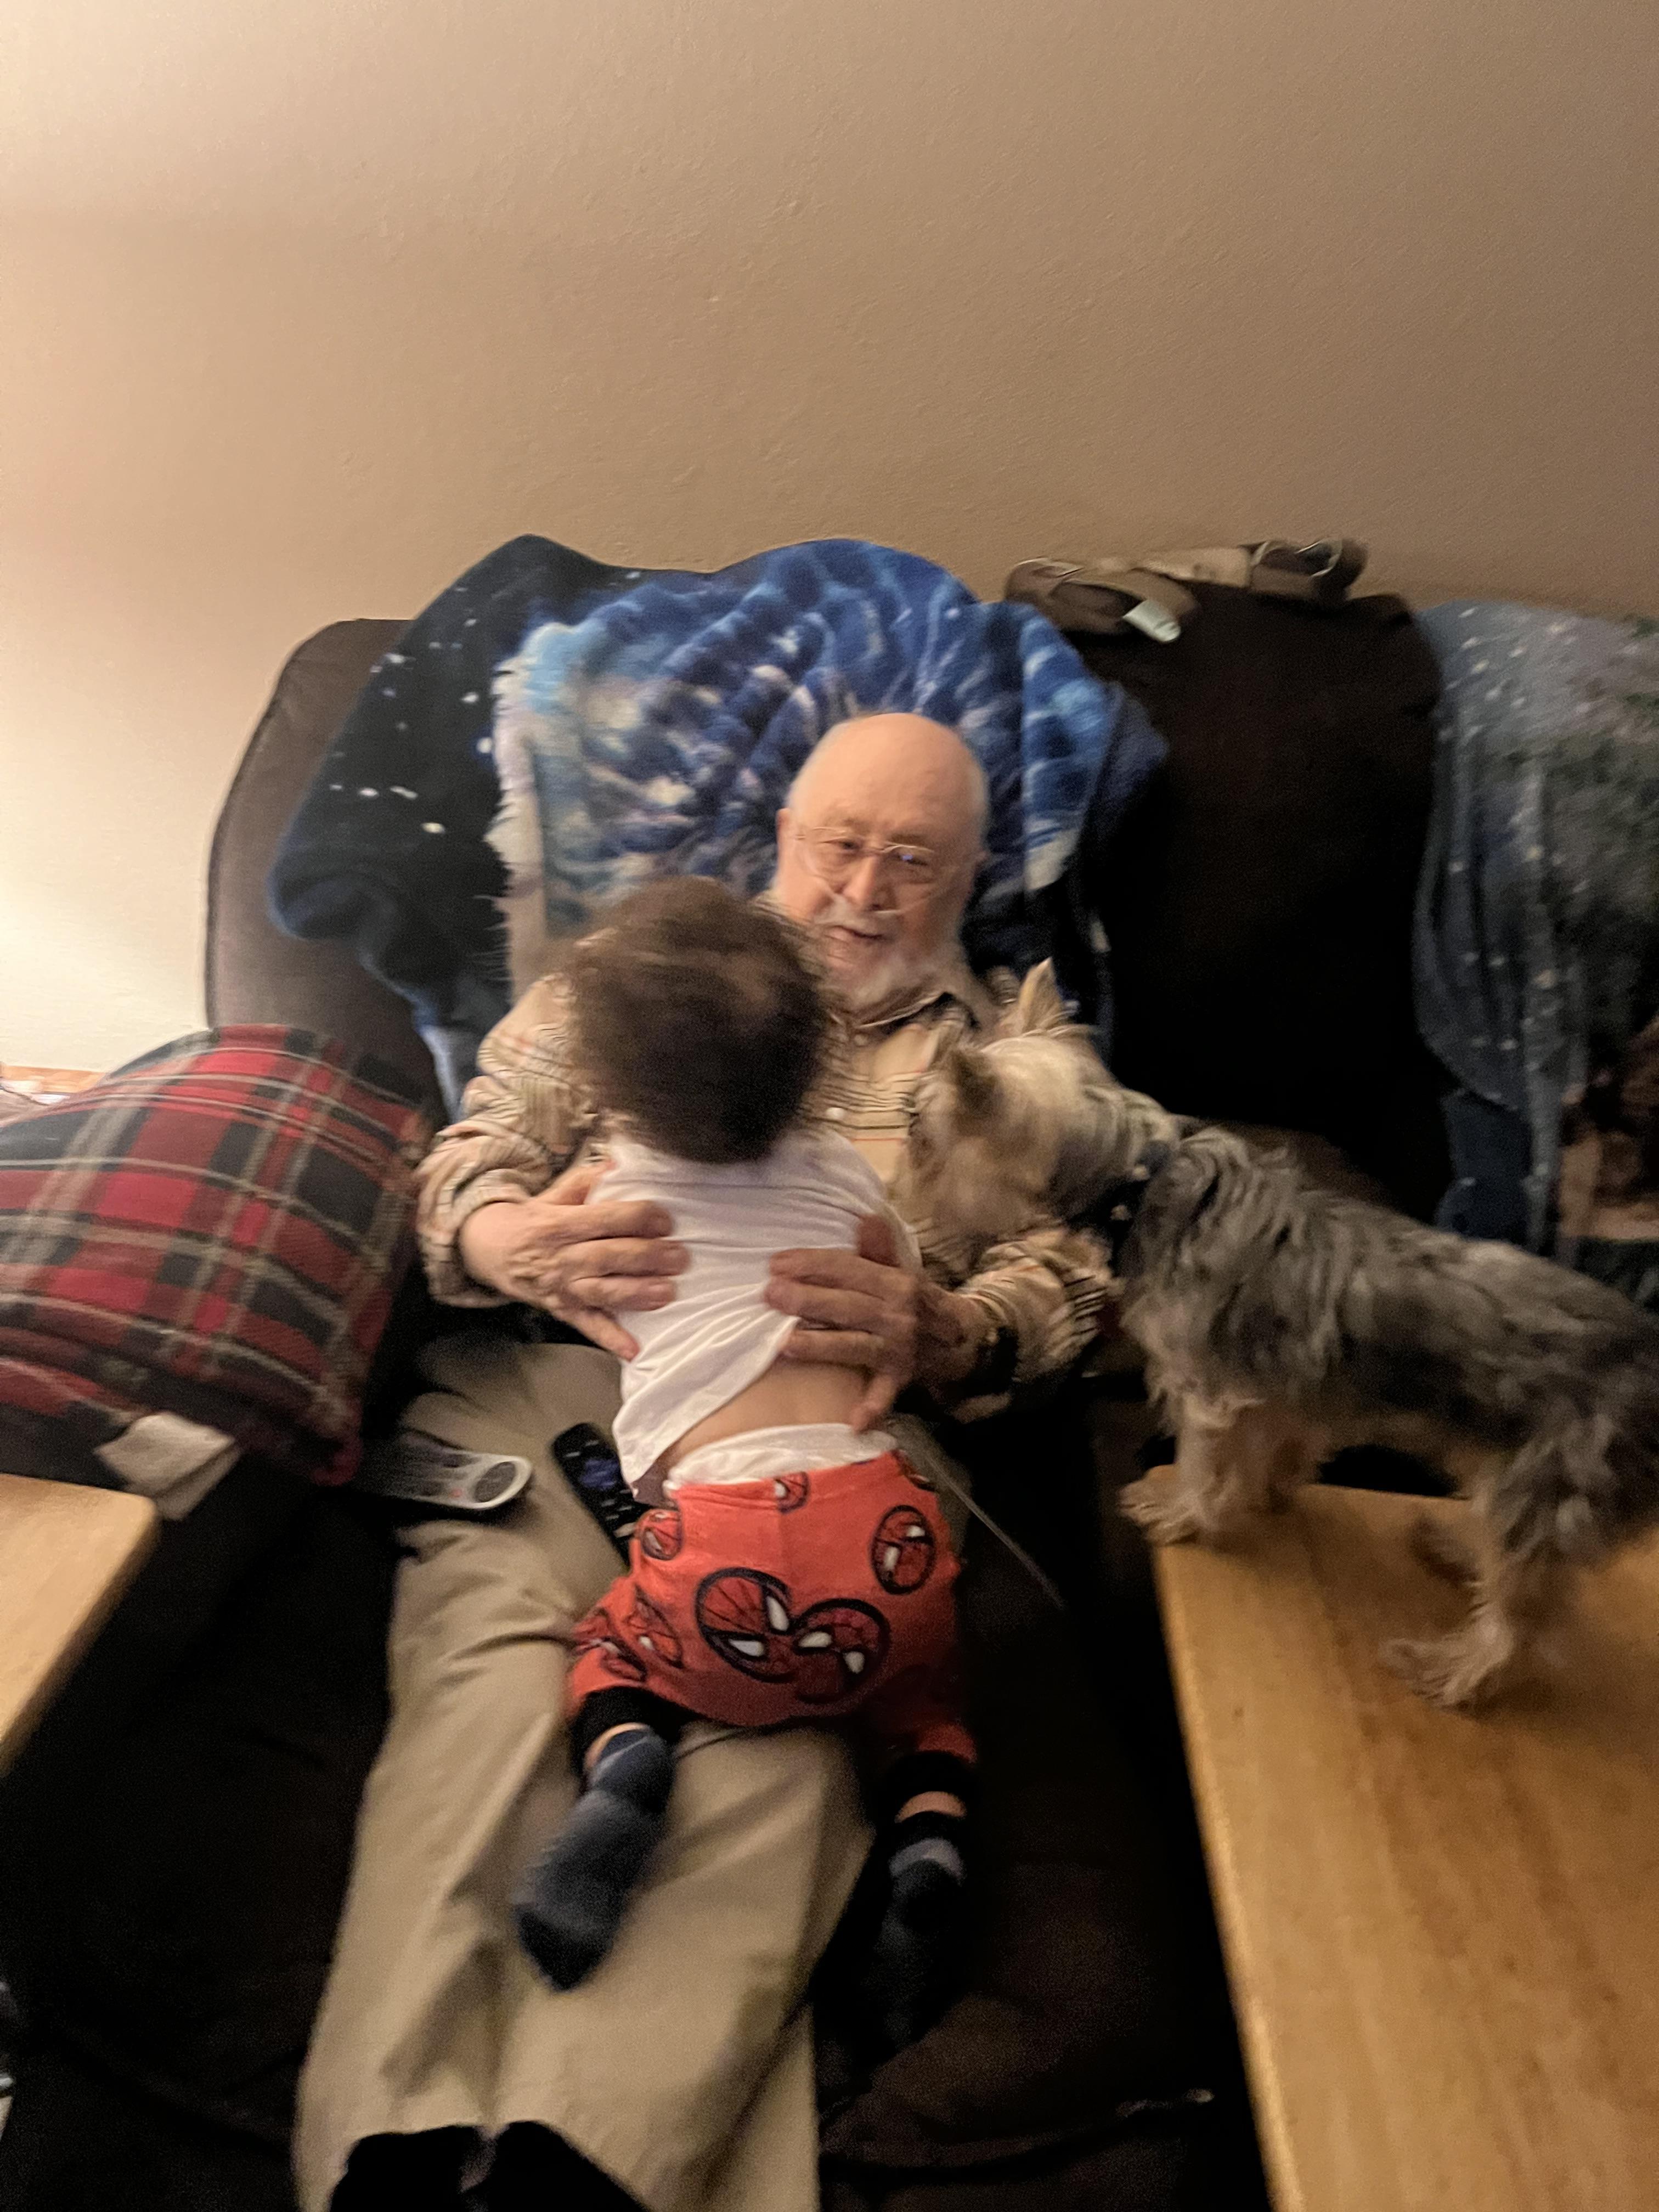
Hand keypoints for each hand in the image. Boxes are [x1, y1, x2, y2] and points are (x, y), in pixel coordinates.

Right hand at [455, 1160, 686, 1358]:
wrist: (491, 1250)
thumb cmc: (534, 1219)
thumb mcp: (555, 1193)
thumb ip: (588, 1180)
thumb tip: (621, 1162)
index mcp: (561, 1223)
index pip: (606, 1218)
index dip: (639, 1218)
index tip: (666, 1221)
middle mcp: (561, 1257)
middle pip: (609, 1256)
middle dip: (647, 1257)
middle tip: (680, 1257)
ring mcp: (562, 1287)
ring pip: (602, 1291)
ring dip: (636, 1293)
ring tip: (667, 1293)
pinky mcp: (562, 1310)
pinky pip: (588, 1326)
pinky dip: (609, 1339)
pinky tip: (633, 1350)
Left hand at [766, 1215, 987, 1426]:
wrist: (957, 1336)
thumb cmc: (912, 1298)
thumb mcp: (900, 1268)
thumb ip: (879, 1247)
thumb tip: (866, 1218)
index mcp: (895, 1282)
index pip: (848, 1268)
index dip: (812, 1264)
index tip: (776, 1263)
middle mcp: (898, 1314)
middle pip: (847, 1305)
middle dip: (807, 1299)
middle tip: (770, 1294)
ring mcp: (898, 1348)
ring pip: (856, 1346)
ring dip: (822, 1346)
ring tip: (785, 1343)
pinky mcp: (899, 1377)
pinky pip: (884, 1394)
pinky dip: (871, 1408)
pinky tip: (852, 1421)